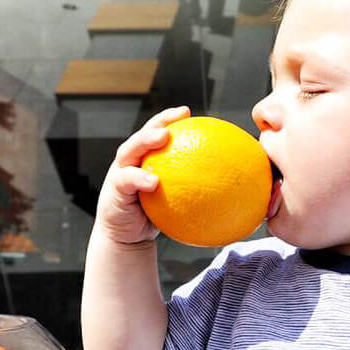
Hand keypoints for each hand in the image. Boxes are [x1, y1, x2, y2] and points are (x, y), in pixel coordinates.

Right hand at [94, 107, 185, 245]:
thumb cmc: (157, 218)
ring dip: (145, 141)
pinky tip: (154, 181)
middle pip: (143, 135)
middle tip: (178, 118)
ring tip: (163, 137)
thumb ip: (196, 191)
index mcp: (146, 159)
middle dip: (158, 122)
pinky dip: (139, 178)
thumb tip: (235, 193)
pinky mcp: (114, 189)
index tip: (187, 112)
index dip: (170, 119)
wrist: (129, 237)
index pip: (157, 132)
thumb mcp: (179, 202)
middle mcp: (131, 161)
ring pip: (129, 150)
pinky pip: (126, 180)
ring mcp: (120, 173)